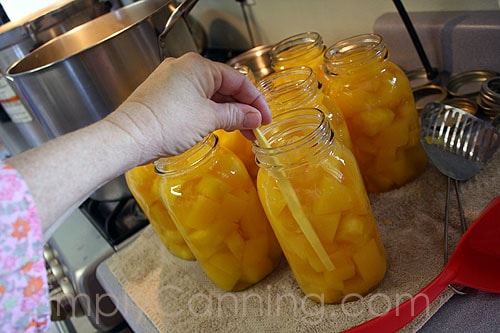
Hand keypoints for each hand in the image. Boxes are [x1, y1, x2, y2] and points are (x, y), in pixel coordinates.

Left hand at [105, 52, 270, 161]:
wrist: (129, 137)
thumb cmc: (163, 124)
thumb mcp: (209, 119)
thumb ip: (236, 115)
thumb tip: (254, 117)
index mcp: (198, 66)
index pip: (238, 79)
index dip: (255, 101)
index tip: (265, 118)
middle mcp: (184, 68)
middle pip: (224, 87)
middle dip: (243, 109)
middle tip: (256, 128)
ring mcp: (173, 81)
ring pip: (210, 95)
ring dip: (228, 113)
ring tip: (242, 132)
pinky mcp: (165, 96)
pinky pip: (196, 101)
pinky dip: (210, 113)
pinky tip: (220, 127)